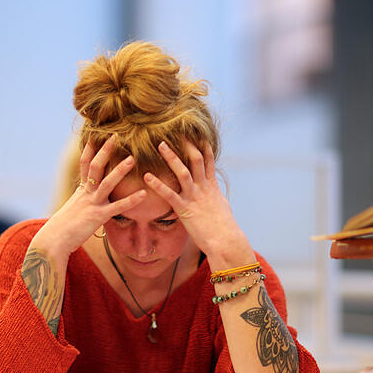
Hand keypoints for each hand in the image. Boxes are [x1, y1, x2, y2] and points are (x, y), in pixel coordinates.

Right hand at [33, 135, 146, 258]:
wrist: (52, 241)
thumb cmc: (62, 229)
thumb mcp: (73, 210)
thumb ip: (83, 202)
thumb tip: (86, 199)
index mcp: (80, 190)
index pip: (85, 164)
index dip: (91, 148)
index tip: (97, 134)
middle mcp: (85, 193)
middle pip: (95, 166)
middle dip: (105, 150)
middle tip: (115, 135)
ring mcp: (92, 203)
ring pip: (107, 182)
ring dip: (120, 170)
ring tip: (133, 158)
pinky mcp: (98, 216)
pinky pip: (117, 207)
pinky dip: (131, 200)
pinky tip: (144, 194)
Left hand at [144, 141, 253, 268]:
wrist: (226, 241)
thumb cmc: (224, 228)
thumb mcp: (221, 208)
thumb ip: (215, 198)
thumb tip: (215, 194)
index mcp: (212, 187)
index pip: (208, 161)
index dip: (202, 146)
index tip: (196, 133)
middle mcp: (204, 188)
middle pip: (195, 160)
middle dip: (186, 145)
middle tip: (176, 131)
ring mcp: (194, 197)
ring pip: (182, 172)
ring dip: (171, 157)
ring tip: (160, 145)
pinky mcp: (185, 209)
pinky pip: (170, 194)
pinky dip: (158, 185)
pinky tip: (147, 177)